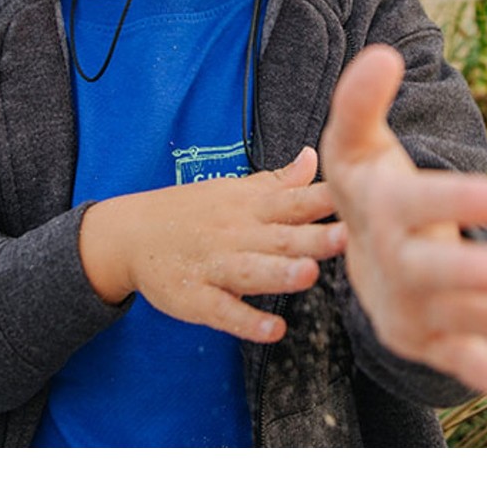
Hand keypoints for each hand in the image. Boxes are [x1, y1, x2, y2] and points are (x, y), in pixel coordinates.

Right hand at [79, 146, 345, 342]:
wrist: (128, 233)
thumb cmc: (191, 211)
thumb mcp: (234, 190)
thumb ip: (278, 181)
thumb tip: (313, 157)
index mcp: (249, 206)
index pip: (292, 200)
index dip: (324, 200)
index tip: (357, 196)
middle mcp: (235, 233)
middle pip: (278, 236)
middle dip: (312, 237)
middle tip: (347, 236)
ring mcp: (213, 265)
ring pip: (251, 271)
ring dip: (280, 273)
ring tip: (309, 276)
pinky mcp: (194, 297)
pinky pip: (223, 311)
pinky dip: (247, 321)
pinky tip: (272, 329)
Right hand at [320, 45, 486, 399]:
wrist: (354, 252)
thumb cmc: (368, 185)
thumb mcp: (356, 142)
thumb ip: (362, 100)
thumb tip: (383, 55)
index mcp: (380, 210)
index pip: (416, 204)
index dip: (457, 199)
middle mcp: (392, 260)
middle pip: (425, 270)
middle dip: (465, 271)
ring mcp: (410, 304)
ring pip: (454, 319)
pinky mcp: (428, 338)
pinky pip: (455, 358)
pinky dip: (484, 373)